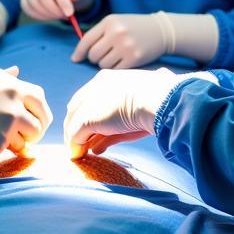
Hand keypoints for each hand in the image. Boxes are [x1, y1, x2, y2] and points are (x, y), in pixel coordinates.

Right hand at [0, 64, 52, 157]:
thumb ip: (6, 77)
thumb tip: (17, 70)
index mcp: (14, 87)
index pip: (40, 101)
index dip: (41, 112)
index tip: (37, 120)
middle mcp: (14, 106)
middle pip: (38, 125)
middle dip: (35, 133)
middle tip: (26, 137)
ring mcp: (7, 125)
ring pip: (23, 142)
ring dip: (13, 142)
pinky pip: (1, 151)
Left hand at [64, 68, 214, 158]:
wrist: (159, 98)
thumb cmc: (160, 97)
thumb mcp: (143, 102)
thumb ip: (129, 113)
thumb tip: (133, 113)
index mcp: (108, 78)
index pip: (89, 95)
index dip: (87, 111)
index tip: (90, 125)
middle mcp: (95, 87)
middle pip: (77, 107)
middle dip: (77, 124)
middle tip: (81, 140)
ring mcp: (89, 103)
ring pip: (74, 122)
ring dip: (75, 138)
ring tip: (78, 151)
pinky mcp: (88, 119)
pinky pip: (75, 136)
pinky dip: (75, 147)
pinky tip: (77, 155)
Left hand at [71, 13, 168, 68]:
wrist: (160, 31)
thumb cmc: (133, 27)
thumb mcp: (115, 22)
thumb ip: (98, 34)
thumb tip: (77, 56)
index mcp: (109, 22)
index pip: (86, 40)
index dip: (79, 52)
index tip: (75, 59)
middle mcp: (117, 33)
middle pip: (93, 55)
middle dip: (94, 58)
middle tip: (102, 55)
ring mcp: (126, 46)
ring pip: (103, 64)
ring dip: (105, 64)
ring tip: (114, 57)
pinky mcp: (134, 58)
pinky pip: (115, 70)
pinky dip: (115, 68)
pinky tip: (121, 62)